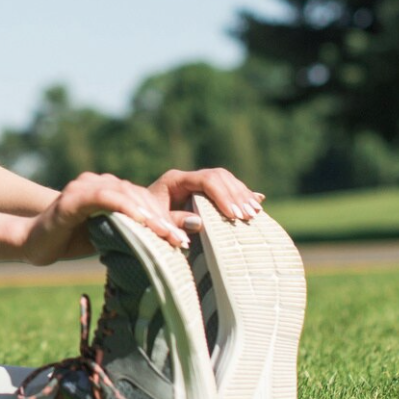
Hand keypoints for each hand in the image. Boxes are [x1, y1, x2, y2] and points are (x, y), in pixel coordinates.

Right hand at [21, 171, 185, 264]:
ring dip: (148, 215)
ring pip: (125, 193)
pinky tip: (141, 222)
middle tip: (181, 240)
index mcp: (108, 189)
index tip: (185, 238)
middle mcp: (97, 182)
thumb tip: (183, 231)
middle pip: (138, 194)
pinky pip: (104, 197)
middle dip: (161, 218)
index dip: (165, 216)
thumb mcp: (114, 237)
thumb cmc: (73, 242)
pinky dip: (125, 207)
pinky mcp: (72, 198)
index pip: (143, 198)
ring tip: (167, 235)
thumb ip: (143, 231)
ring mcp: (83, 187)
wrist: (33, 245)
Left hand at [146, 167, 266, 231]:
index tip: (233, 214)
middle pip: (220, 177)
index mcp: (175, 180)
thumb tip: (199, 222)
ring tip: (255, 213)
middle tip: (248, 216)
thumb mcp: (157, 222)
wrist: (140, 217)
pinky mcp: (204, 192)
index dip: (222, 195)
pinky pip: (228, 188)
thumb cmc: (146, 221)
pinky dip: (242, 196)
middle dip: (236, 196)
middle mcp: (188, 177)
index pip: (206, 180)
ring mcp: (197, 183)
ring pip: (227, 180)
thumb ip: (175, 221)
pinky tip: (257, 201)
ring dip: (243, 196)